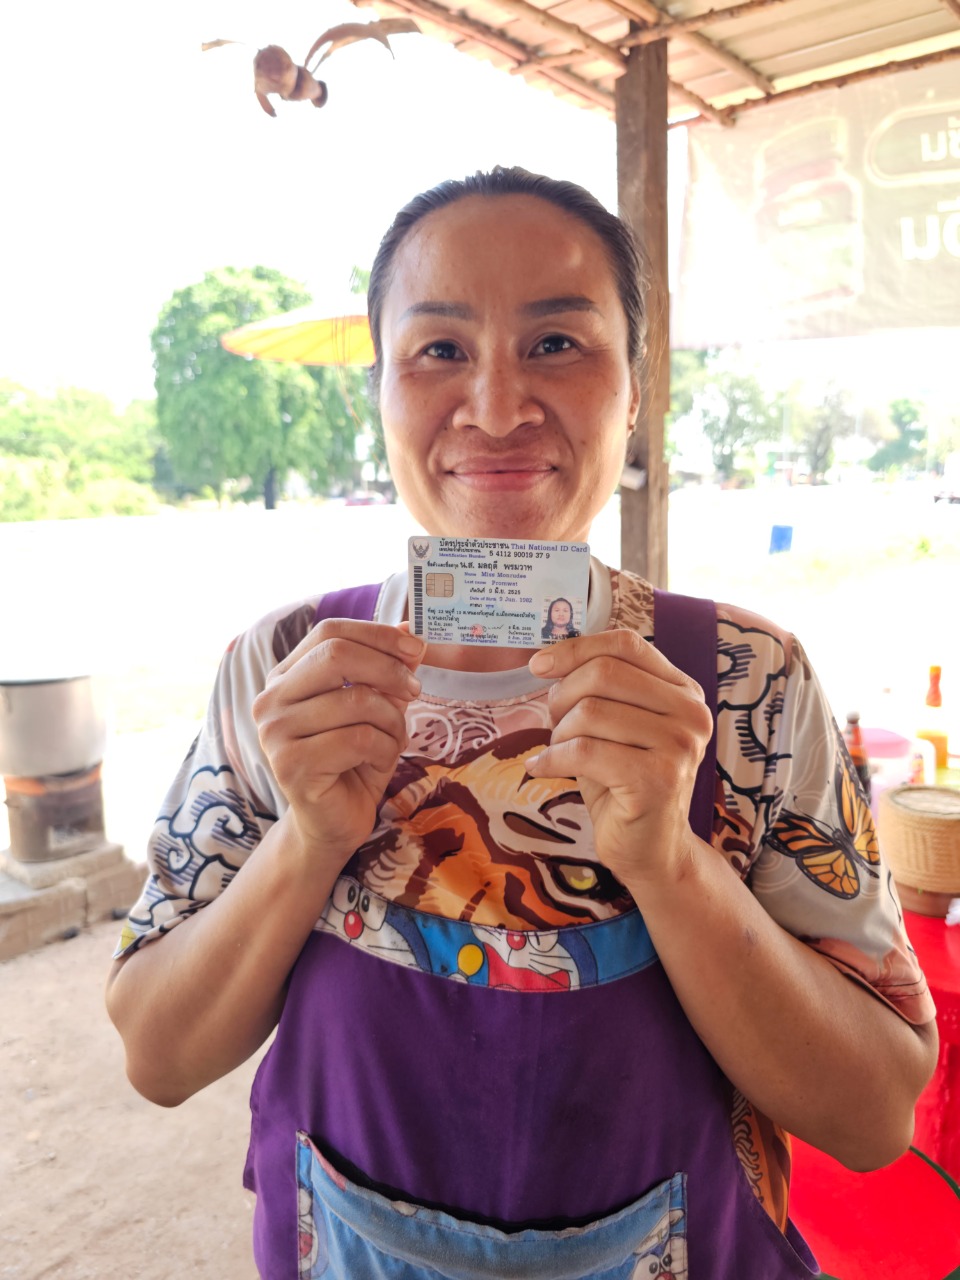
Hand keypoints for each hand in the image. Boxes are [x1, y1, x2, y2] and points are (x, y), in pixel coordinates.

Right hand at [252, 620, 425, 862]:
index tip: (416, 649)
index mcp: (285, 677)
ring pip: (355, 700)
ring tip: (394, 738)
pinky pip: (358, 739)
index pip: (329, 632)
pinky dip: (385, 748)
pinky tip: (380, 761)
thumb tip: (411, 630)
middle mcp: (271, 699)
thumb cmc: (354, 760)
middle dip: (388, 669)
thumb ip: (386, 670)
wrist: (333, 822)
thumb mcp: (375, 708)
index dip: (377, 634)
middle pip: (336, 655)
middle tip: (415, 690)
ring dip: (392, 719)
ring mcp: (275, 733)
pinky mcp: (291, 765)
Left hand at [525, 630, 712, 893]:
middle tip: (553, 724)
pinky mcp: (657, 779)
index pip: (627, 644)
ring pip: (591, 712)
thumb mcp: (614, 726)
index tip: (539, 665)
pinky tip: (543, 769)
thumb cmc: (623, 782)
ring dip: (559, 733)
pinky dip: (552, 759)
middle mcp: (690, 713)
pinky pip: (584, 751)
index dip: (577, 648)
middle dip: (563, 696)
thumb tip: (548, 659)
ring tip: (559, 753)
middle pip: (605, 673)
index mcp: (683, 691)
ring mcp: (679, 746)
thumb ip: (597, 689)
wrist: (651, 849)